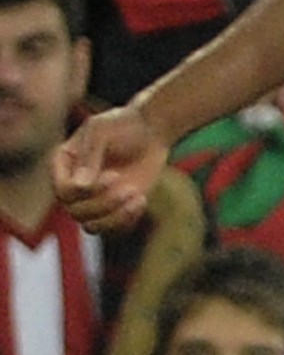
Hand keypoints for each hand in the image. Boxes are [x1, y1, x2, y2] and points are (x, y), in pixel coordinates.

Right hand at [52, 105, 167, 235]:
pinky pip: (113, 228)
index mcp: (63, 165)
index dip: (85, 191)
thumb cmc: (123, 125)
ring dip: (114, 217)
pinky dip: (127, 219)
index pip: (63, 191)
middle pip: (76, 211)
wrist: (151, 131)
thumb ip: (90, 156)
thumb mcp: (102, 132)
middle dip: (104, 203)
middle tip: (129, 188)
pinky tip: (142, 199)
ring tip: (136, 197)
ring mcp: (93, 199)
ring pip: (90, 226)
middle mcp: (73, 186)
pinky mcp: (115, 207)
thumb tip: (80, 187)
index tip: (114, 175)